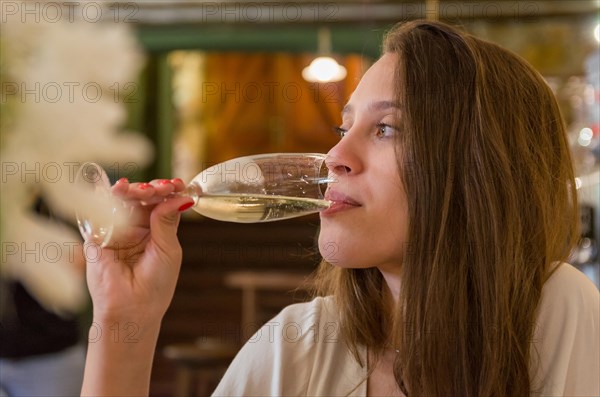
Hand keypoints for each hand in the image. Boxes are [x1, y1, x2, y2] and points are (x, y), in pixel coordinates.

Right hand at [84, 178, 193, 324]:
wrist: (132, 309)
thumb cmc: (155, 285)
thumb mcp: (169, 250)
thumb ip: (168, 222)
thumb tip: (180, 197)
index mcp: (157, 230)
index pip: (162, 202)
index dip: (170, 191)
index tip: (179, 184)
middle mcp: (136, 227)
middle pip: (143, 198)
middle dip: (151, 188)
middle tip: (159, 188)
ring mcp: (117, 229)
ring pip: (123, 200)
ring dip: (134, 190)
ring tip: (143, 190)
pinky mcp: (98, 235)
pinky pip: (102, 211)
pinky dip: (110, 197)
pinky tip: (120, 190)